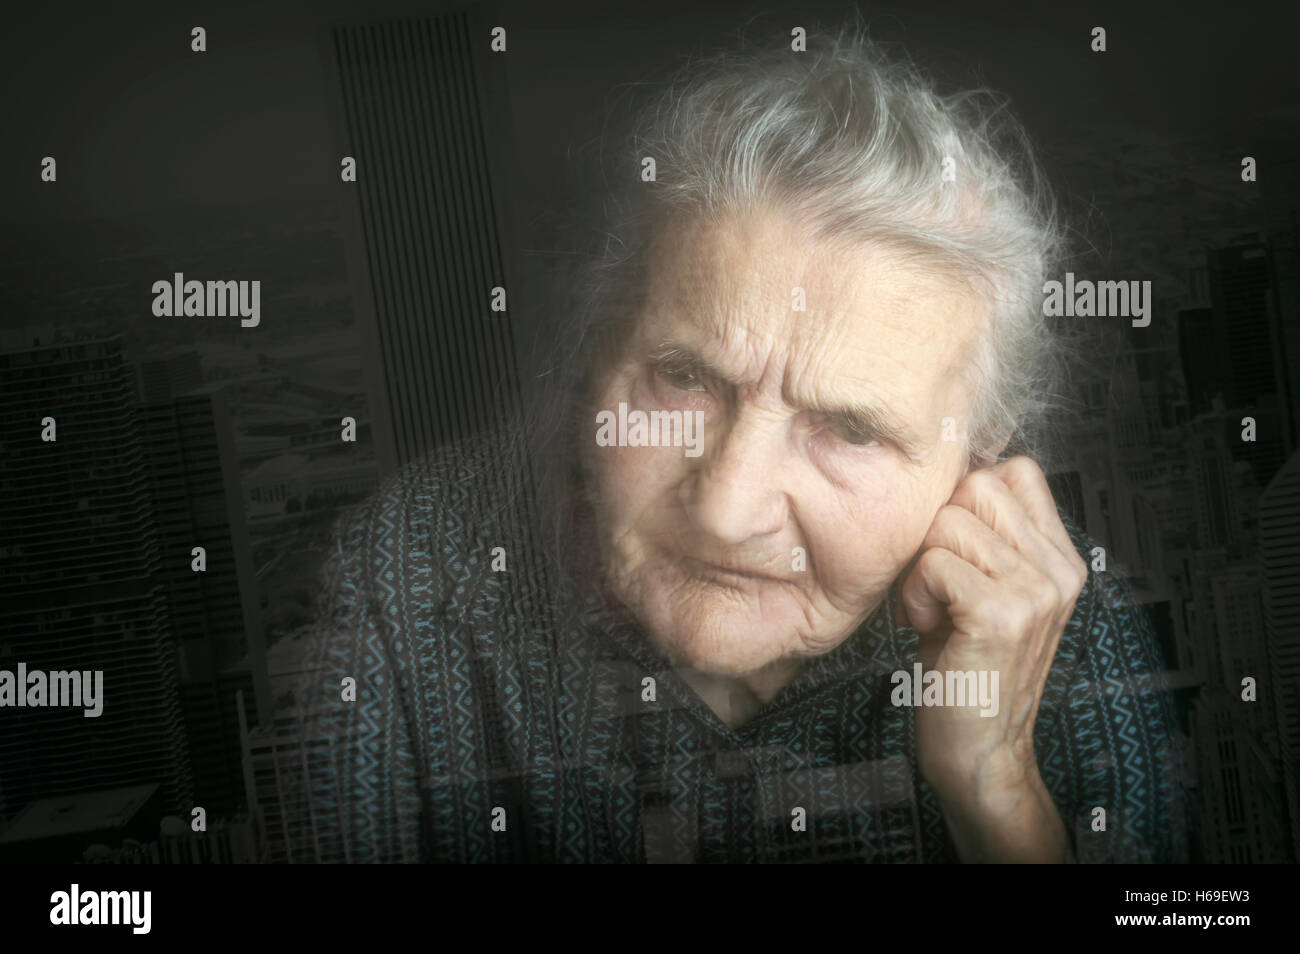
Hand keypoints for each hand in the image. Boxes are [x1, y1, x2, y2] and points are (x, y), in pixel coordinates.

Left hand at [894, 456, 1087, 860]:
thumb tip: (941, 477)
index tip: (952, 550)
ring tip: (933, 610)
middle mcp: (1059, 568)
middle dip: (938, 530)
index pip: (1015, 471)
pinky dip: (915, 593)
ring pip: (949, 522)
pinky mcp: (1003, 615)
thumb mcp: (983, 589)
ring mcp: (1037, 590)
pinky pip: (935, 563)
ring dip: (921, 566)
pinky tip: (926, 627)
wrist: (980, 752)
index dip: (965, 498)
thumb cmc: (965, 666)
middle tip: (937, 584)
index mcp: (1060, 557)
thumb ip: (980, 537)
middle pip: (976, 485)